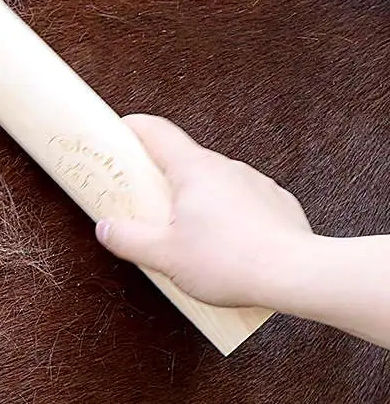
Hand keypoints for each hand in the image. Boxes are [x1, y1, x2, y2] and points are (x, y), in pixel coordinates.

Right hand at [95, 114, 315, 308]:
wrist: (297, 275)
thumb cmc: (231, 262)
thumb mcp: (165, 256)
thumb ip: (129, 239)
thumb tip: (106, 229)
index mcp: (193, 169)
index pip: (156, 131)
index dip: (133, 127)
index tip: (118, 131)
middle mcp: (225, 167)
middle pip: (183, 159)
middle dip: (161, 176)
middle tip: (145, 201)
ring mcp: (253, 182)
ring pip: (213, 182)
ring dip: (196, 198)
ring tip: (188, 233)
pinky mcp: (275, 202)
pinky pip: (241, 200)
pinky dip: (226, 214)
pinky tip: (224, 243)